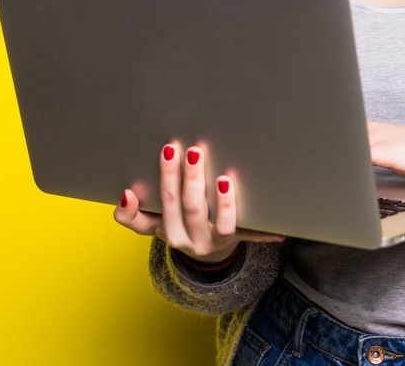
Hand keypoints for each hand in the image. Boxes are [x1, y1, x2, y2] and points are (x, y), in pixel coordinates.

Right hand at [113, 143, 282, 262]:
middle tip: (195, 151)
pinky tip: (278, 228)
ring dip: (224, 203)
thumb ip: (131, 215)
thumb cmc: (177, 226)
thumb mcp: (151, 225)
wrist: (205, 253)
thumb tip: (125, 196)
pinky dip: (265, 232)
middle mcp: (193, 240)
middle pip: (192, 209)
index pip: (165, 205)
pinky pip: (253, 237)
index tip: (167, 153)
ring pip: (222, 226)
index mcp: (170, 233)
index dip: (166, 181)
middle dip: (192, 179)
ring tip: (224, 179)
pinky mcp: (240, 241)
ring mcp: (218, 242)